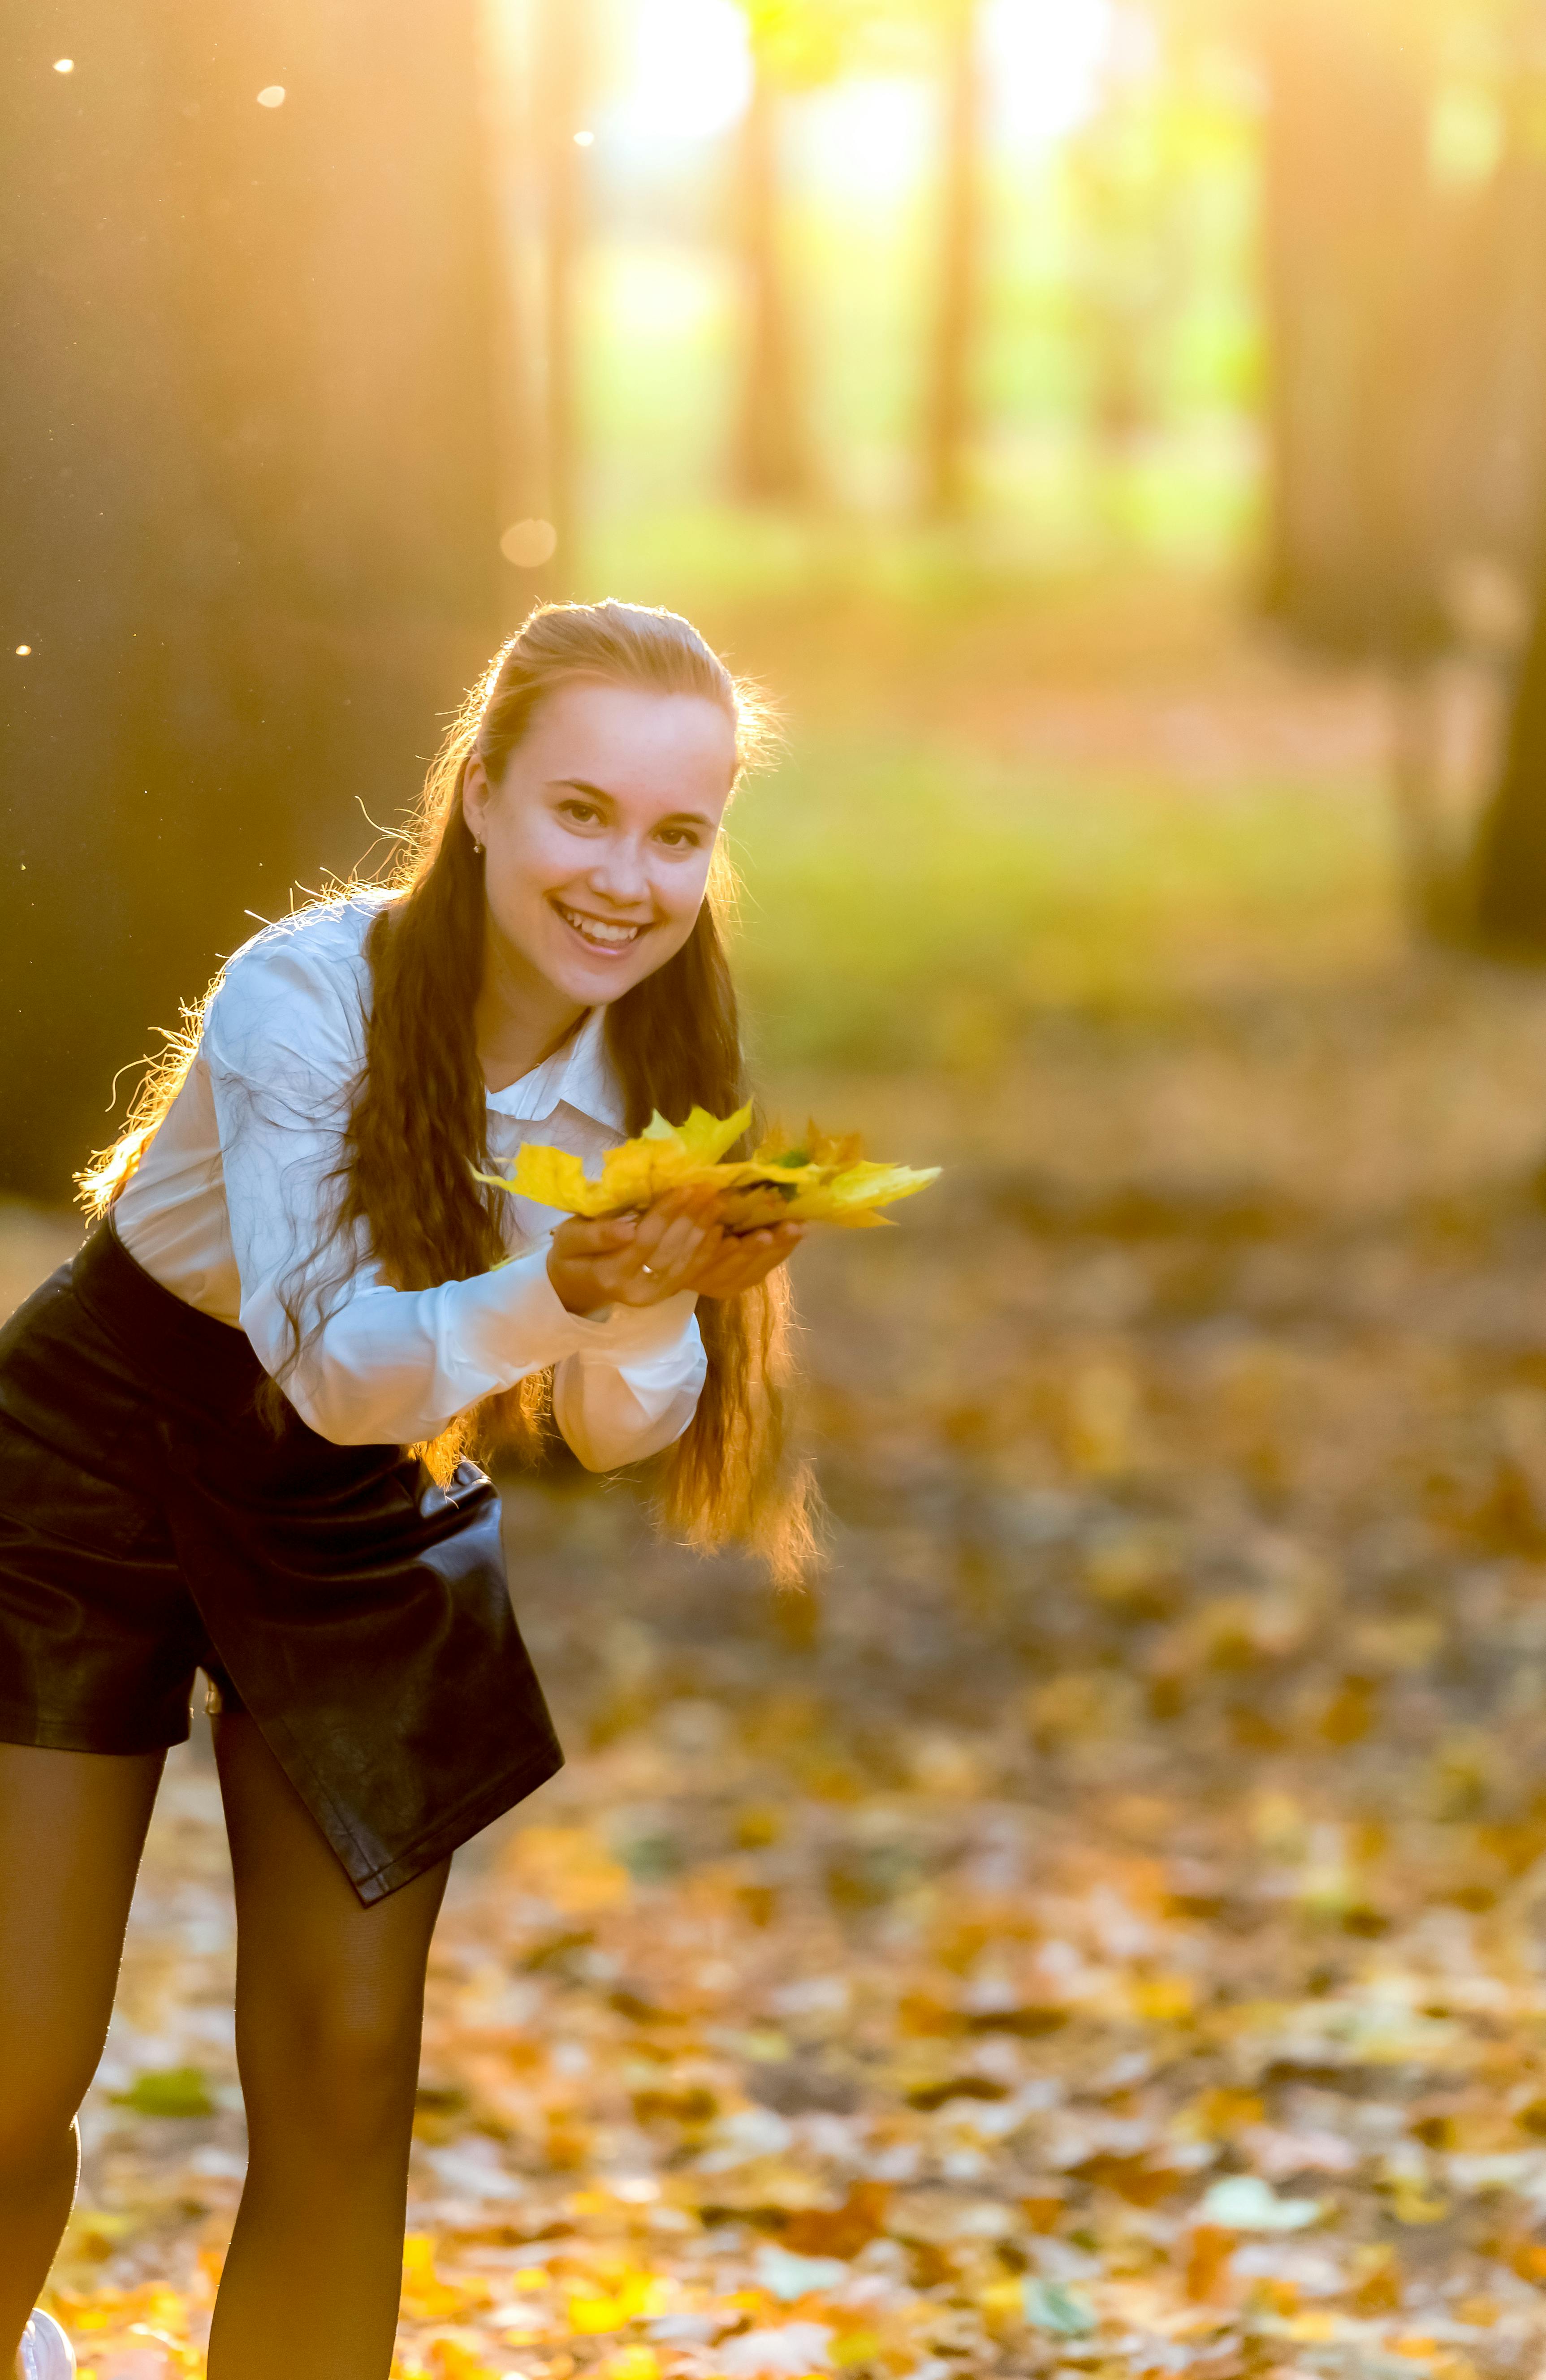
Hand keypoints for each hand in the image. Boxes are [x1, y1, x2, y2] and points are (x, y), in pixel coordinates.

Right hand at [547, 1185, 802, 1316]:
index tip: (689, 1185)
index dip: (670, 1212)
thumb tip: (629, 1226)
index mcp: (610, 1274)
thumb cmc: (570, 1253)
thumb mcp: (568, 1238)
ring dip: (706, 1231)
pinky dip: (709, 1250)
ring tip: (720, 1202)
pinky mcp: (668, 1294)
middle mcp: (637, 1291)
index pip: (646, 1238)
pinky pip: (694, 1272)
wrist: (574, 1285)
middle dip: (694, 1218)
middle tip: (713, 1188)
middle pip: (672, 1251)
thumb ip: (597, 1233)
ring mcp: (655, 1296)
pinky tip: (720, 1228)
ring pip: (688, 1263)